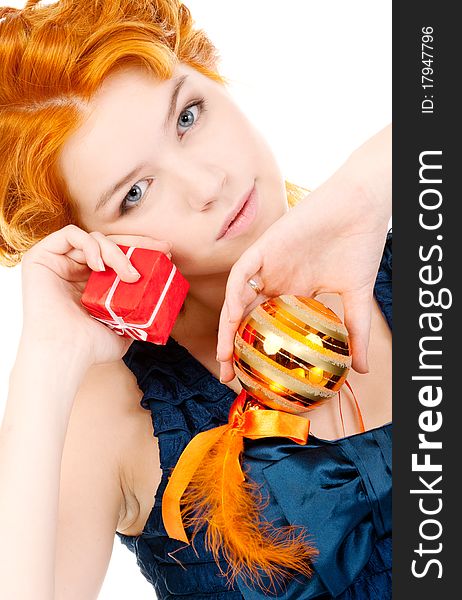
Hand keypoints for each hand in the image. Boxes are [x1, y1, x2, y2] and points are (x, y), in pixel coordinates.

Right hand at [20, 224, 171, 365]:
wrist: (67, 352)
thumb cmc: (91, 346)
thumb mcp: (124, 328)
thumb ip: (136, 315)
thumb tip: (158, 310)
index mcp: (90, 281)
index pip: (117, 255)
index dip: (141, 249)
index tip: (165, 252)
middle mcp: (73, 268)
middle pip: (109, 241)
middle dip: (138, 242)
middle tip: (161, 249)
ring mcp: (57, 261)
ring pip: (94, 238)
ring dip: (117, 252)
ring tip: (128, 275)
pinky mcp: (40, 257)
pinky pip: (70, 234)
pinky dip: (90, 245)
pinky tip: (99, 266)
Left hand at [216, 125, 390, 380]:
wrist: (362, 208)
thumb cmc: (359, 247)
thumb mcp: (356, 298)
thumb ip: (356, 333)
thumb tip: (362, 370)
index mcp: (293, 294)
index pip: (267, 328)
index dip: (257, 352)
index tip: (253, 379)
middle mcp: (275, 282)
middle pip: (246, 318)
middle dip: (234, 346)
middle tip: (230, 375)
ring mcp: (268, 266)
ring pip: (238, 299)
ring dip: (228, 326)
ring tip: (225, 356)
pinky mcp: (265, 247)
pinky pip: (242, 272)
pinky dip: (235, 294)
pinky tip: (233, 316)